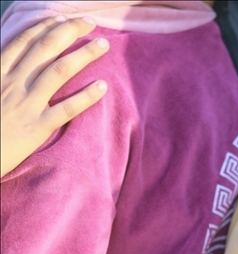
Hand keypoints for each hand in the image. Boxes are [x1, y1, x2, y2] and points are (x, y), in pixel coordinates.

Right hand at [1, 15, 109, 176]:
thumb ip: (2, 73)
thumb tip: (16, 60)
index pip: (25, 42)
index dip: (45, 27)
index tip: (62, 18)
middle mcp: (13, 83)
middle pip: (46, 49)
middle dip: (69, 31)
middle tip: (90, 23)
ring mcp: (26, 104)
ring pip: (59, 71)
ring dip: (83, 55)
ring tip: (103, 45)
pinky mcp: (37, 127)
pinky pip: (67, 109)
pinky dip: (86, 97)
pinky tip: (103, 86)